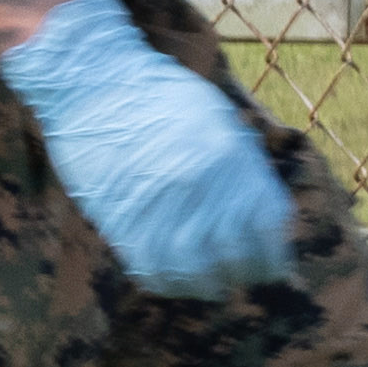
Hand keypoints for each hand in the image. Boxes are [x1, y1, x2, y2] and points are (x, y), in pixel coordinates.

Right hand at [0, 0, 296, 297]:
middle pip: (237, 257)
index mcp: (230, 159)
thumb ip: (245, 170)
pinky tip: (175, 276)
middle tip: (240, 275)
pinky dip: (169, 283)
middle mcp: (199, 186)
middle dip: (244, 272)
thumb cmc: (159, 97)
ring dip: (207, 285)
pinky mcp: (122, 221)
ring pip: (196, 274)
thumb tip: (270, 220)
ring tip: (210, 282)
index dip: (274, 254)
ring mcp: (160, 206)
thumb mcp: (218, 120)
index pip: (269, 228)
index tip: (272, 263)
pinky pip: (153, 272)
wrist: (93, 82)